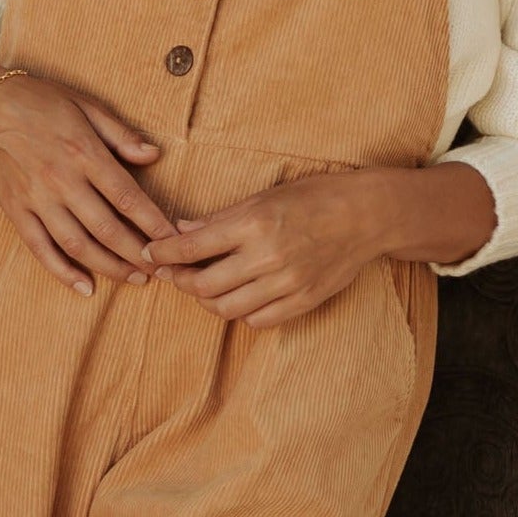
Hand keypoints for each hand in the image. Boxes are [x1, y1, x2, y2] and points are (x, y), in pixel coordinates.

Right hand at [0, 62, 171, 294]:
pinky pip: (40, 248)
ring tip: (135, 279)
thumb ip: (120, 133)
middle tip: (161, 269)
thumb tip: (155, 154)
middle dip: (137, 254)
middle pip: (106, 228)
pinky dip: (63, 271)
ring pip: (77, 244)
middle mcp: (61, 180)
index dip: (153, 223)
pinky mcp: (16, 211)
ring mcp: (36, 199)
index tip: (172, 240)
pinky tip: (85, 287)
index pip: (126, 196)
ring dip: (109, 267)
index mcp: (83, 152)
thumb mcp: (85, 104)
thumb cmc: (40, 101)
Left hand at [144, 163, 496, 324]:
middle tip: (174, 273)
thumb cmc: (314, 197)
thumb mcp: (265, 196)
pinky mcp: (302, 302)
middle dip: (181, 281)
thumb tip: (180, 229)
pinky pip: (256, 320)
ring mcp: (286, 283)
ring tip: (204, 286)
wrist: (367, 216)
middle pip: (203, 286)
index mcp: (253, 223)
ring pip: (226, 308)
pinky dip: (240, 312)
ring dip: (207, 300)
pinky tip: (238, 297)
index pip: (191, 247)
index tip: (150, 253)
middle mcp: (267, 257)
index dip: (162, 253)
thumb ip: (221, 218)